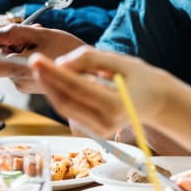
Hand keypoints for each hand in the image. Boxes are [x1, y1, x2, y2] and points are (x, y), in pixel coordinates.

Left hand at [0, 25, 85, 93]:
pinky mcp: (30, 84)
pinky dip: (25, 54)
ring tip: (41, 38)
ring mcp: (24, 84)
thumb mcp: (42, 34)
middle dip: (8, 42)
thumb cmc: (70, 50)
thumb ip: (14, 34)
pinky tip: (44, 48)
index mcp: (20, 70)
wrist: (91, 71)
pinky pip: (19, 66)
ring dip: (19, 46)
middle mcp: (19, 82)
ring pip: (10, 61)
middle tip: (31, 31)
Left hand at [31, 46, 169, 136]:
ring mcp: (100, 130)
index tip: (36, 59)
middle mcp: (106, 122)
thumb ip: (90, 59)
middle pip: (66, 101)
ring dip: (49, 87)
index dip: (53, 73)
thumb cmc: (140, 77)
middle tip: (34, 61)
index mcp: (116, 105)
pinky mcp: (95, 131)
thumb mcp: (119, 61)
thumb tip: (60, 63)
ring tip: (41, 68)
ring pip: (65, 108)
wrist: (156, 101)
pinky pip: (70, 111)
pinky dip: (59, 95)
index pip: (76, 88)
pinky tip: (53, 80)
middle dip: (47, 80)